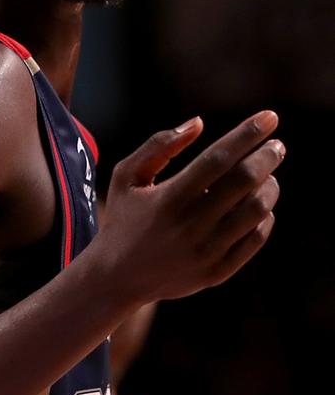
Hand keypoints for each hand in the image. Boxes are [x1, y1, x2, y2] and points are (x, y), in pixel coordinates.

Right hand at [97, 111, 283, 305]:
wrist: (118, 277)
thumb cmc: (124, 218)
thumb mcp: (127, 176)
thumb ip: (159, 145)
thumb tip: (198, 122)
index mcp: (169, 198)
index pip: (218, 158)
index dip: (246, 134)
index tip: (269, 117)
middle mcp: (190, 225)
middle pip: (244, 181)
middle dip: (267, 157)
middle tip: (277, 146)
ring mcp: (206, 251)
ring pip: (256, 210)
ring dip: (270, 187)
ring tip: (268, 175)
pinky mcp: (217, 272)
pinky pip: (255, 239)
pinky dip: (264, 217)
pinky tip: (260, 205)